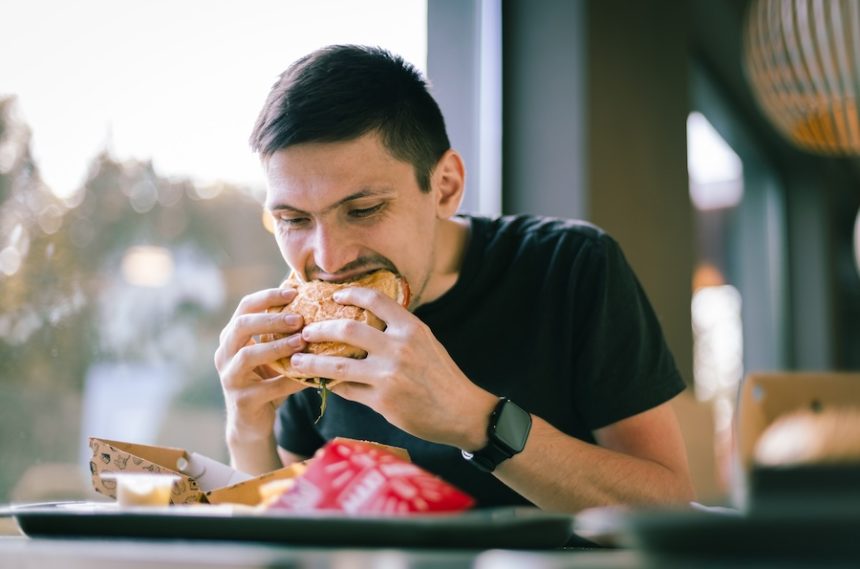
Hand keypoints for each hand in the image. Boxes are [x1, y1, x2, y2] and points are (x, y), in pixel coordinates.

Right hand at [214, 287, 307, 444]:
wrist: (251, 423)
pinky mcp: (242, 401)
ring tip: (301, 341)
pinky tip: (310, 375)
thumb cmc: (266, 380)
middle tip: (299, 318)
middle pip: (241, 326)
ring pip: (248, 356)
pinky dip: (291, 379)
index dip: (268, 297)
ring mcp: (230, 378)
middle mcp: (224, 354)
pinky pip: (268, 387)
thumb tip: (311, 301)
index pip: (245, 307)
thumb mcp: (270, 353)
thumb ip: (280, 332)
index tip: (295, 292)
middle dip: (271, 319)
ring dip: (277, 346)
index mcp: (231, 337)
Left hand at [289, 286, 497, 448]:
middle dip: (319, 329)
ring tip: (296, 360)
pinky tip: (319, 382)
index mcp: (411, 328)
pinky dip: (330, 385)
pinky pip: (347, 389)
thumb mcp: (426, 343)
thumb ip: (398, 331)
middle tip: (305, 331)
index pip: (375, 300)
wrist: (462, 412)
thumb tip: (365, 322)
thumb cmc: (443, 376)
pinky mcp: (382, 401)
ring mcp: (389, 375)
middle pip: (346, 329)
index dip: (350, 294)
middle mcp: (399, 347)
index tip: (333, 295)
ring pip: (338, 364)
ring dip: (312, 361)